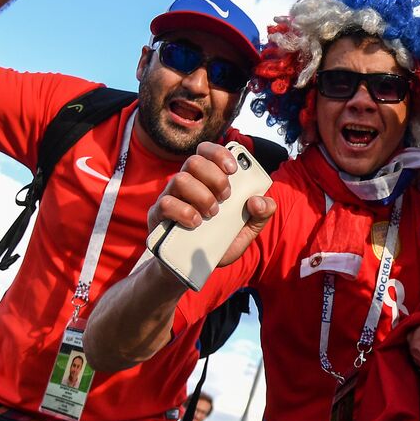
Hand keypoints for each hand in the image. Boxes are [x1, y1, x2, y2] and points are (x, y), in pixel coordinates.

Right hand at [149, 142, 276, 266]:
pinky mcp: (158, 215)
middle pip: (195, 161)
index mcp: (206, 179)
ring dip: (202, 195)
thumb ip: (261, 214)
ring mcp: (170, 197)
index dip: (219, 153)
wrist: (193, 269)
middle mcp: (187, 183)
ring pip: (181, 179)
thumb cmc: (219, 242)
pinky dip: (184, 211)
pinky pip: (166, 203)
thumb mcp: (246, 230)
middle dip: (215, 178)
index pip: (207, 151)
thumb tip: (260, 200)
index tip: (233, 169)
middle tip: (226, 198)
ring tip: (212, 214)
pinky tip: (196, 222)